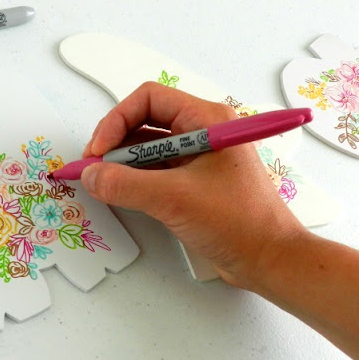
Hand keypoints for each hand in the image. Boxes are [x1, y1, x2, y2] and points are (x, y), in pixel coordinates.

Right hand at [80, 82, 307, 288]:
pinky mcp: (193, 181)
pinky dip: (133, 177)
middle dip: (115, 141)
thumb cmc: (236, 222)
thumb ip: (125, 184)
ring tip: (99, 181)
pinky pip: (155, 169)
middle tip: (92, 168)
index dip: (117, 120)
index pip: (150, 99)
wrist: (270, 260)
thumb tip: (87, 175)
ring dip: (121, 161)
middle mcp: (201, 131)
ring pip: (147, 146)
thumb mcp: (174, 199)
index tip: (98, 152)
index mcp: (206, 120)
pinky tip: (117, 190)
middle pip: (145, 120)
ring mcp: (197, 157)